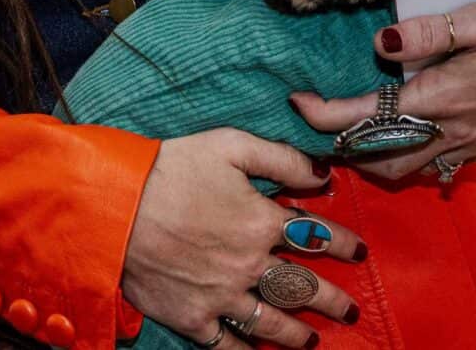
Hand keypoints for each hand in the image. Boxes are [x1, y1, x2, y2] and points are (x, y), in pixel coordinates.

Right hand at [122, 130, 366, 348]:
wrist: (115, 206)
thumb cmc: (170, 168)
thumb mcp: (230, 146)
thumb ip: (281, 158)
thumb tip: (322, 173)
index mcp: (261, 220)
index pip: (317, 235)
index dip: (343, 244)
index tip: (359, 252)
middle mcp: (249, 263)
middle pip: (303, 287)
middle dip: (333, 300)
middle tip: (351, 310)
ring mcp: (222, 295)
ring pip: (272, 322)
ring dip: (298, 334)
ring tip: (315, 341)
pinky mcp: (193, 317)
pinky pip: (227, 344)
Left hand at [291, 3, 475, 183]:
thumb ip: (429, 31)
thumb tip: (382, 41)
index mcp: (439, 99)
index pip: (367, 117)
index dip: (326, 114)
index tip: (297, 102)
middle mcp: (448, 132)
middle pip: (379, 158)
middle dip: (342, 148)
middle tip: (318, 126)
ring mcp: (467, 146)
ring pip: (406, 170)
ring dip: (373, 160)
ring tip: (353, 136)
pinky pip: (435, 167)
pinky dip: (409, 161)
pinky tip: (404, 143)